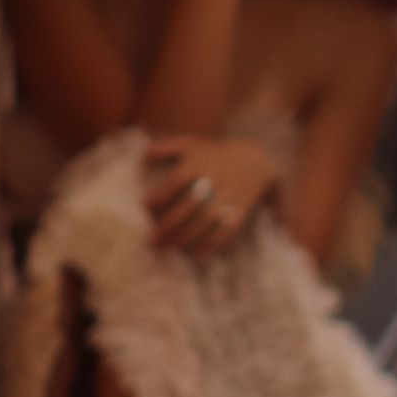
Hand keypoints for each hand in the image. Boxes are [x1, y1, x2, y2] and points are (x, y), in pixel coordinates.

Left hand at [144, 134, 278, 256]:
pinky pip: (227, 229)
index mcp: (197, 163)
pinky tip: (197, 253)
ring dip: (186, 238)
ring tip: (169, 249)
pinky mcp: (240, 208)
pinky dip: (212, 243)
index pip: (174, 181)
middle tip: (152, 241)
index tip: (146, 209)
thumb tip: (140, 158)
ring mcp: (228, 194)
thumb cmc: (212, 153)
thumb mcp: (188, 144)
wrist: (256, 158)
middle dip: (168, 226)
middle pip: (188, 206)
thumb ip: (162, 148)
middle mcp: (213, 179)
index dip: (158, 197)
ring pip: (206, 220)